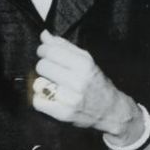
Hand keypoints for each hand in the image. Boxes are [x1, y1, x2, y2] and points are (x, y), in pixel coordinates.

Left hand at [33, 30, 143, 144]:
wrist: (111, 111)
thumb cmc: (95, 81)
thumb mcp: (85, 59)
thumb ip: (63, 46)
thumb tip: (44, 35)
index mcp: (84, 64)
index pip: (50, 51)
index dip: (43, 50)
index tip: (44, 53)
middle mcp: (78, 81)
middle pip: (42, 66)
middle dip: (43, 66)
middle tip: (50, 70)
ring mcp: (71, 99)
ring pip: (38, 84)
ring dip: (41, 83)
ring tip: (52, 84)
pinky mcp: (64, 114)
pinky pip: (38, 102)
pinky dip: (40, 99)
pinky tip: (50, 97)